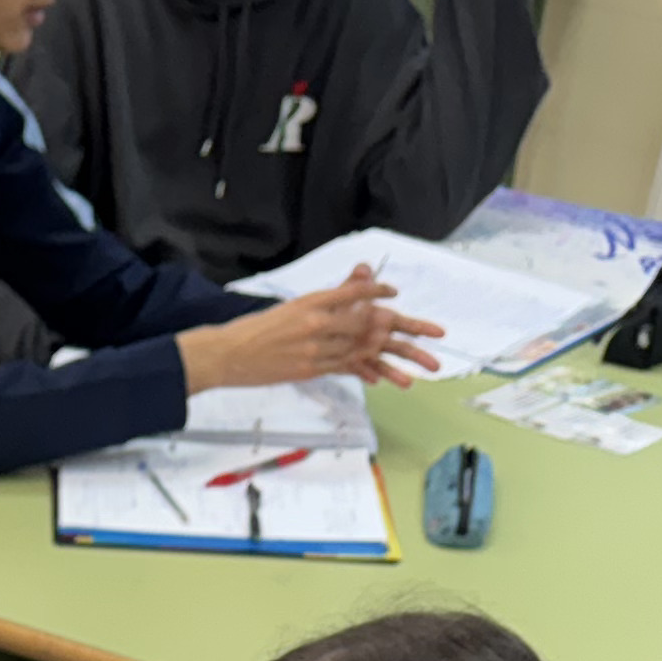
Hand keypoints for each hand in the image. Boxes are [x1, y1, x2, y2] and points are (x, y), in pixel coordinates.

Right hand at [184, 274, 445, 391]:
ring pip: (361, 349)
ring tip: (420, 364)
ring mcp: (313, 348)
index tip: (393, 293)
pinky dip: (366, 372)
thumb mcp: (290, 307)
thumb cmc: (256, 330)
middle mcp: (316, 322)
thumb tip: (352, 282)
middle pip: (368, 323)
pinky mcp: (308, 369)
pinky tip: (385, 378)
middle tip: (435, 334)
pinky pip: (343, 369)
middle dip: (405, 329)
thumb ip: (324, 299)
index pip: (353, 293)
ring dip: (395, 357)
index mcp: (310, 301)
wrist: (226, 354)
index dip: (376, 292)